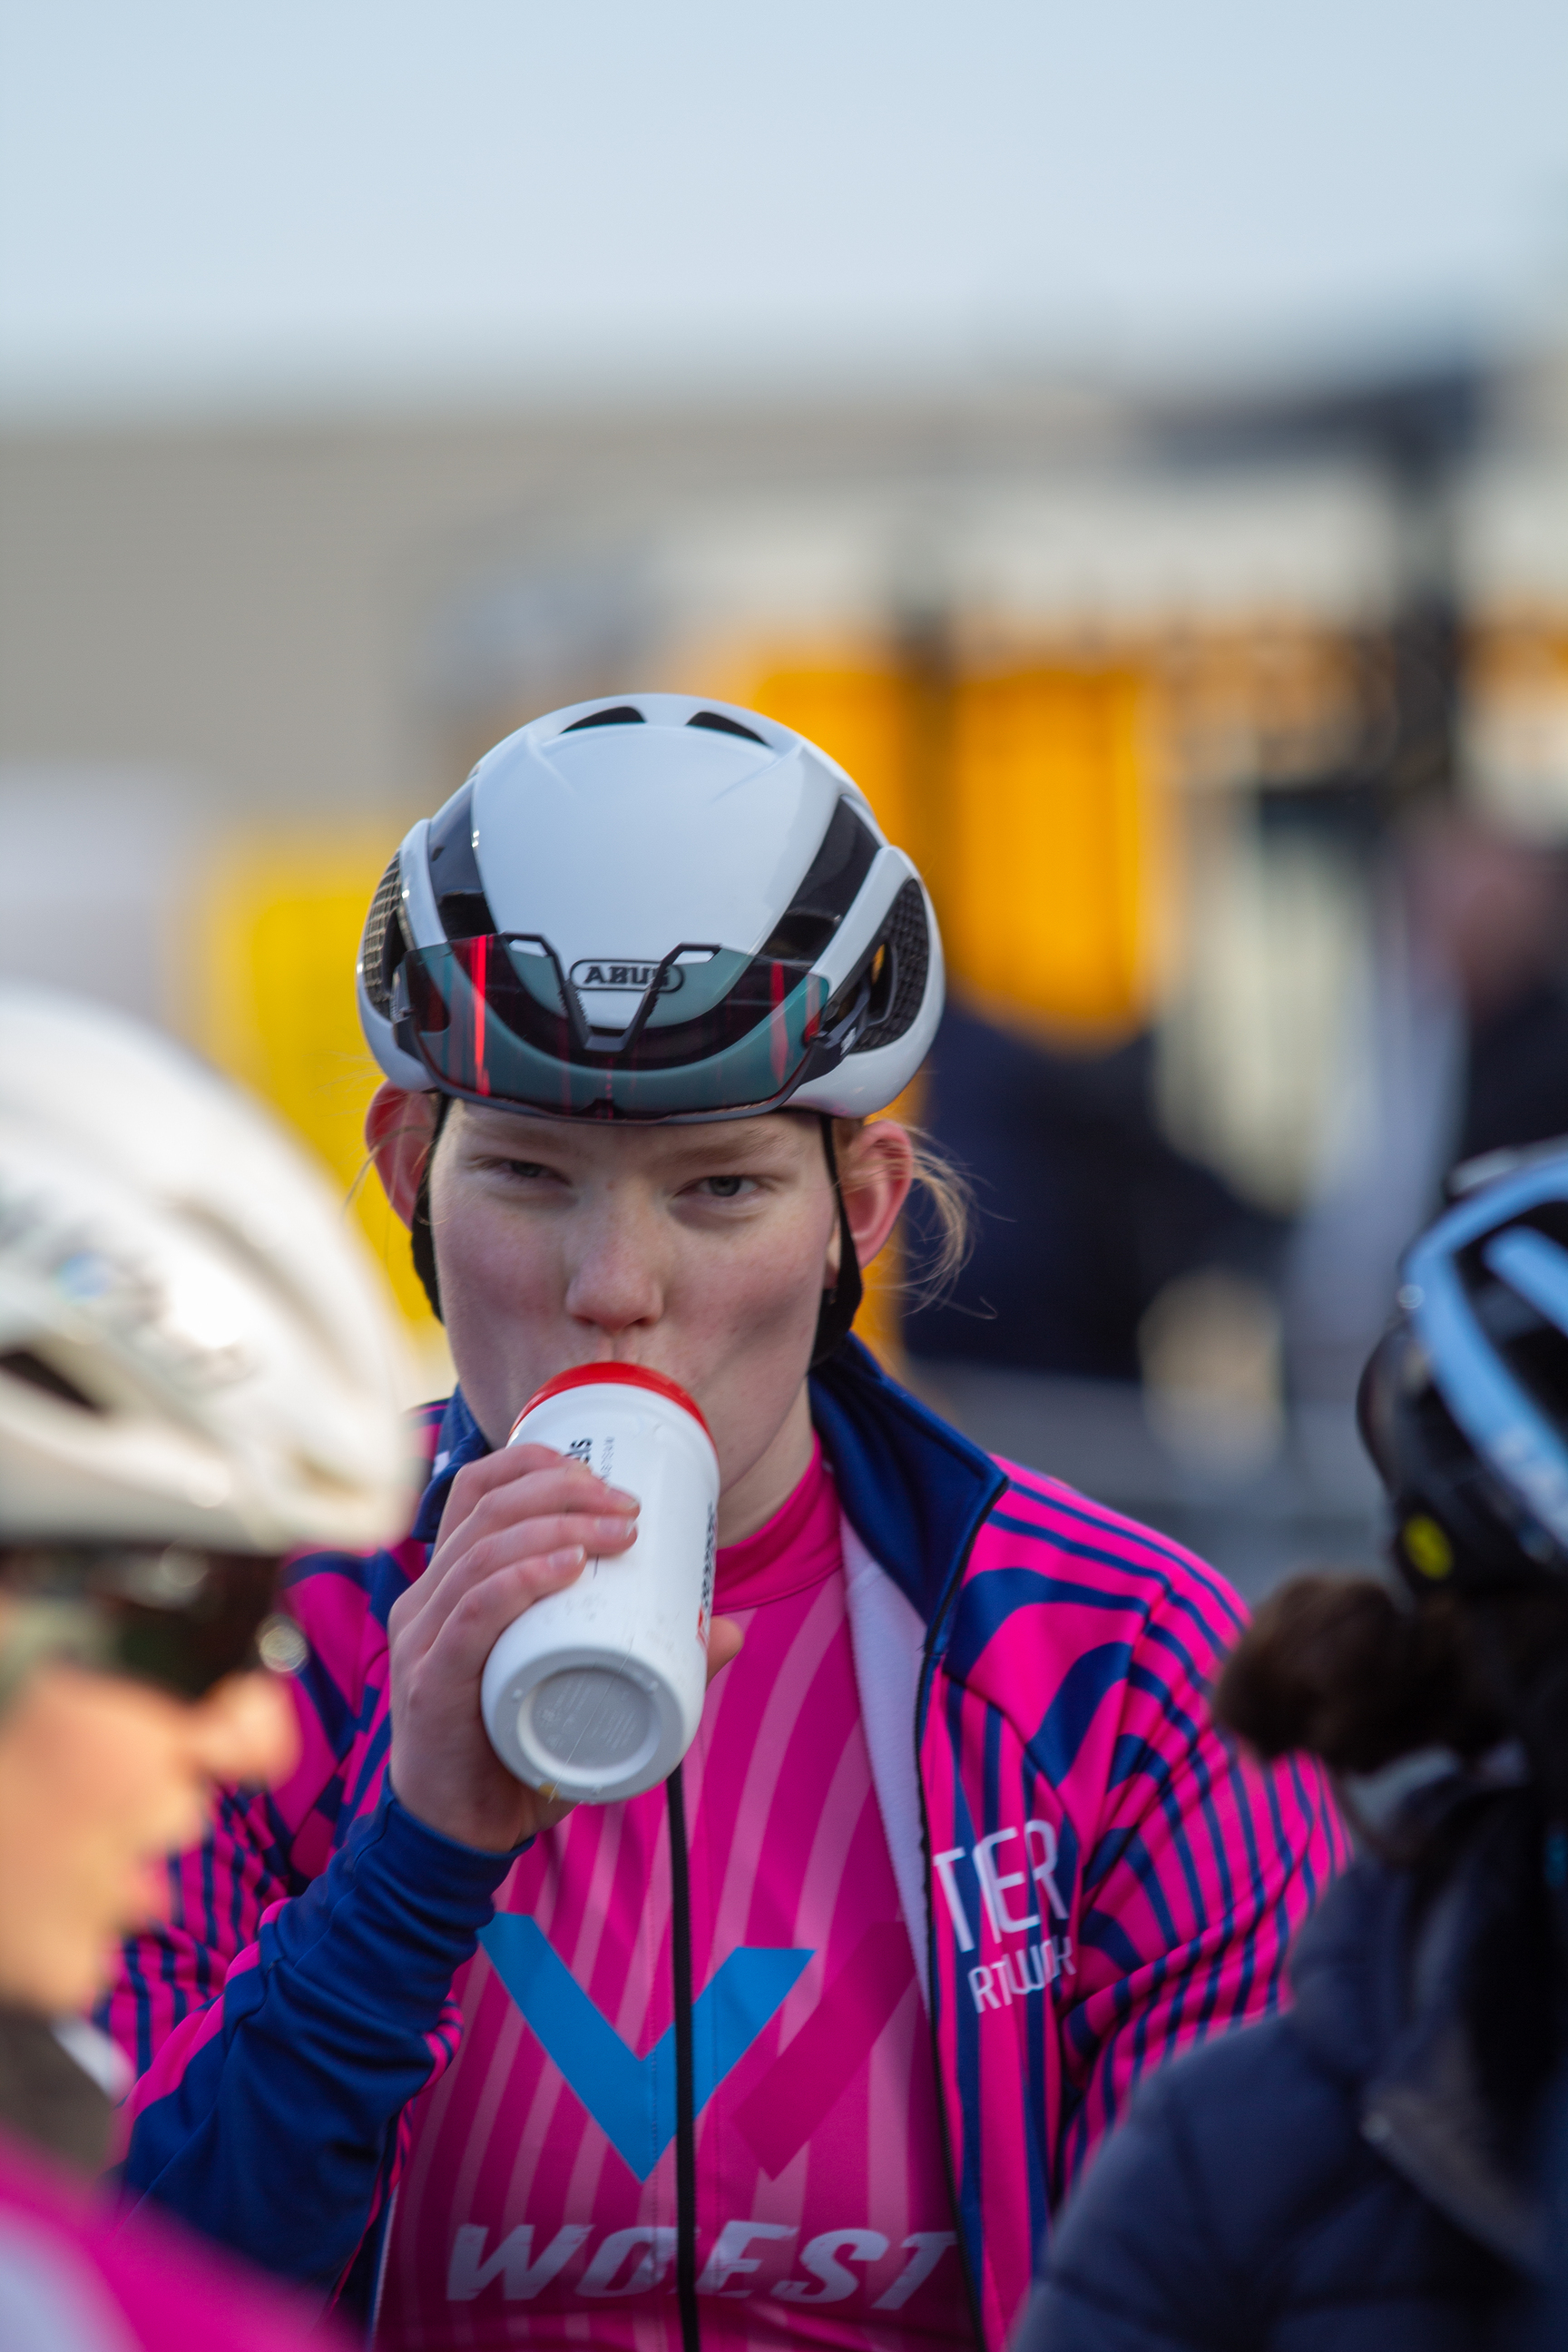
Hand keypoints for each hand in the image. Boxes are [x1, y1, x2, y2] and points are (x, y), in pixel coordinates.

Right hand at [387, 1445, 741, 1850]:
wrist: (460, 1835)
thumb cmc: (515, 1751)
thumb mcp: (579, 1690)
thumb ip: (646, 1659)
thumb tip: (729, 1631)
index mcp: (451, 1584)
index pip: (479, 1491)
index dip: (538, 1463)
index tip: (606, 1476)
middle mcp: (427, 1600)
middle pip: (488, 1508)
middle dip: (565, 1490)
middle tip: (629, 1509)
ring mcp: (423, 1640)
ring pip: (484, 1551)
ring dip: (559, 1527)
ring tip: (619, 1533)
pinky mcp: (431, 1683)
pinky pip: (472, 1613)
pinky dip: (522, 1580)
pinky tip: (567, 1569)